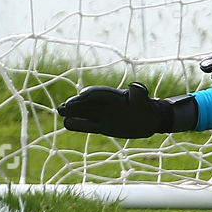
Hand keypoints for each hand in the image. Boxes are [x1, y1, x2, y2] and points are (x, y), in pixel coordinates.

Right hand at [58, 82, 195, 137]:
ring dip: (73, 111)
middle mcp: (107, 104)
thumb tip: (135, 85)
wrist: (150, 120)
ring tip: (60, 110)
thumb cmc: (147, 108)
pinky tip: (67, 122)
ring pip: (85, 112)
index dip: (92, 94)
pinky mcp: (102, 125)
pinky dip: (78, 123)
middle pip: (89, 102)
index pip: (101, 93)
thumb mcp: (144, 101)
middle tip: (63, 105)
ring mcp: (103, 114)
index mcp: (116, 96)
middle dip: (77, 103)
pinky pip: (88, 124)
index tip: (82, 95)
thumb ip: (139, 93)